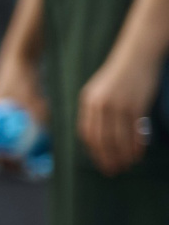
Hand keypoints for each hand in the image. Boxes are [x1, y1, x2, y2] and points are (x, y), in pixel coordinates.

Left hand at [78, 43, 160, 174]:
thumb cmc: (121, 74)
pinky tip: (139, 153)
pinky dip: (136, 144)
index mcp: (88, 101)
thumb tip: (99, 136)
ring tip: (128, 164)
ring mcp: (118, 105)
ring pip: (118, 138)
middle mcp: (99, 104)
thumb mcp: (100, 90)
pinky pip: (134, 131)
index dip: (94, 151)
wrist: (137, 53)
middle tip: (114, 170)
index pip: (87, 133)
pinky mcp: (135, 104)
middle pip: (101, 139)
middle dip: (107, 158)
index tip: (101, 163)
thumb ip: (97, 110)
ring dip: (123, 155)